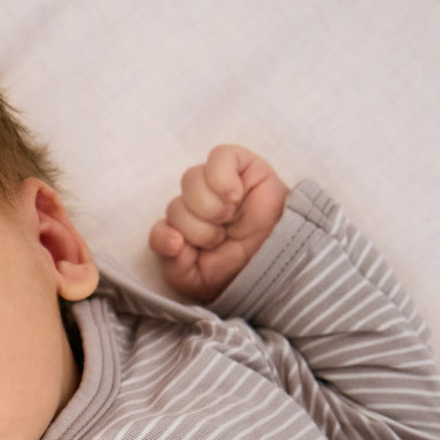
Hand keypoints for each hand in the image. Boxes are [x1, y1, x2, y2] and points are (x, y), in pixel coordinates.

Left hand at [149, 145, 287, 301]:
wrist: (279, 263)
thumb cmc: (240, 271)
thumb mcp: (199, 281)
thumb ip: (175, 267)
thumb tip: (171, 240)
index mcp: (185, 233)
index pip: (160, 228)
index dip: (164, 237)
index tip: (178, 246)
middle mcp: (197, 207)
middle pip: (175, 206)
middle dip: (196, 229)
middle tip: (220, 239)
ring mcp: (217, 184)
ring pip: (190, 180)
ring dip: (208, 207)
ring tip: (229, 219)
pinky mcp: (240, 165)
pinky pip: (218, 157)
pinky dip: (221, 178)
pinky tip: (234, 196)